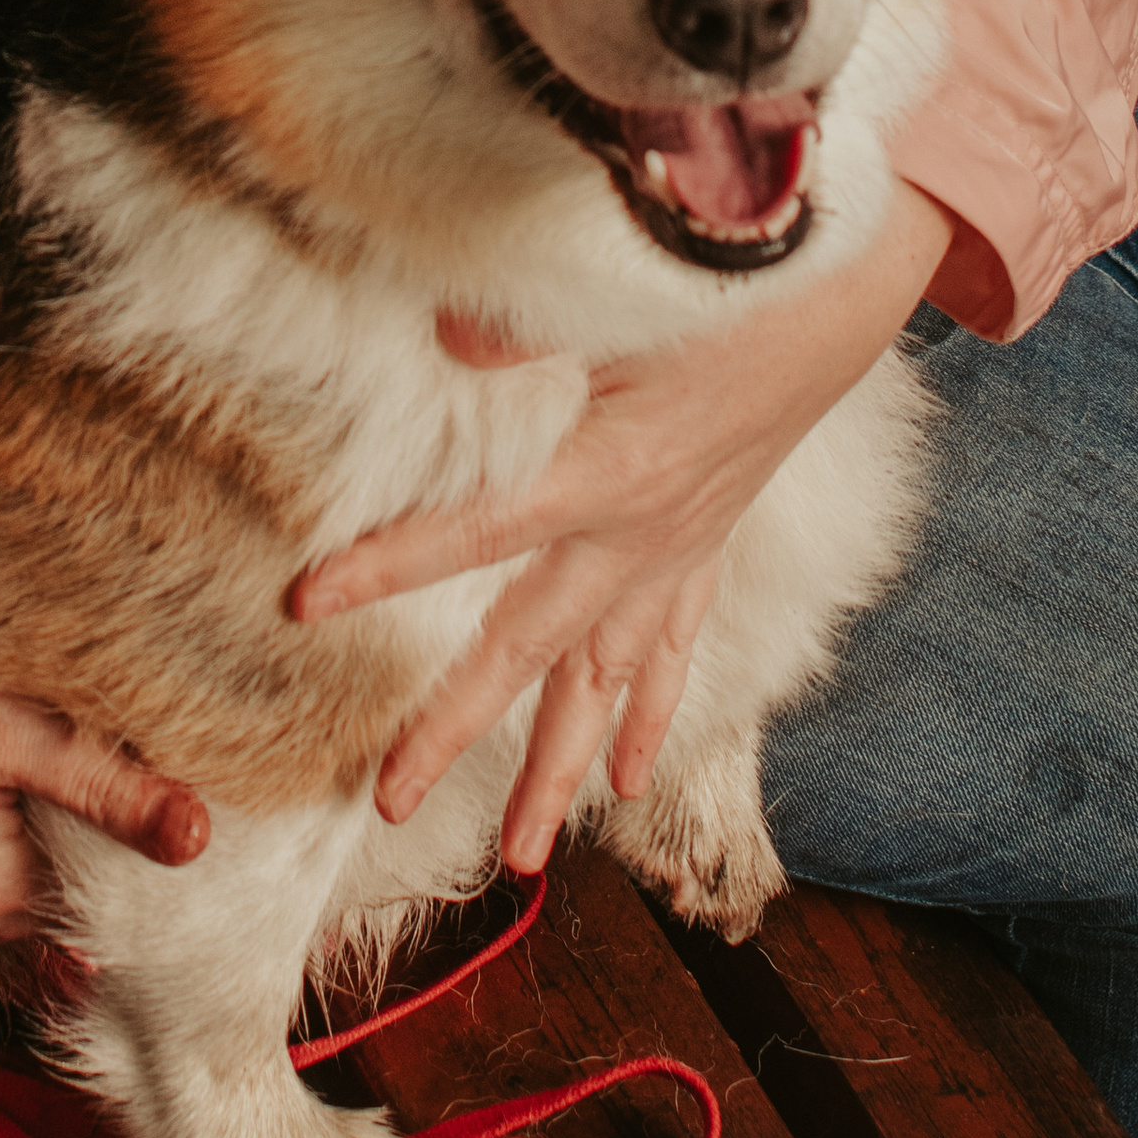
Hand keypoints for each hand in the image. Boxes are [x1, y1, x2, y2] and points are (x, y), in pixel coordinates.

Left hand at [291, 178, 951, 872]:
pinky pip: (674, 649)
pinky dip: (652, 716)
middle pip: (530, 650)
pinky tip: (631, 779)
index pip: (473, 533)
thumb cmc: (715, 281)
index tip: (306, 604)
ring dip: (560, 769)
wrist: (831, 292)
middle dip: (457, 728)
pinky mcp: (705, 542)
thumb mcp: (615, 297)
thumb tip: (441, 340)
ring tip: (521, 856)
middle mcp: (637, 534)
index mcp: (603, 471)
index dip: (387, 567)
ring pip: (607, 683)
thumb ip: (520, 328)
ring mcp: (675, 549)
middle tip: (390, 801)